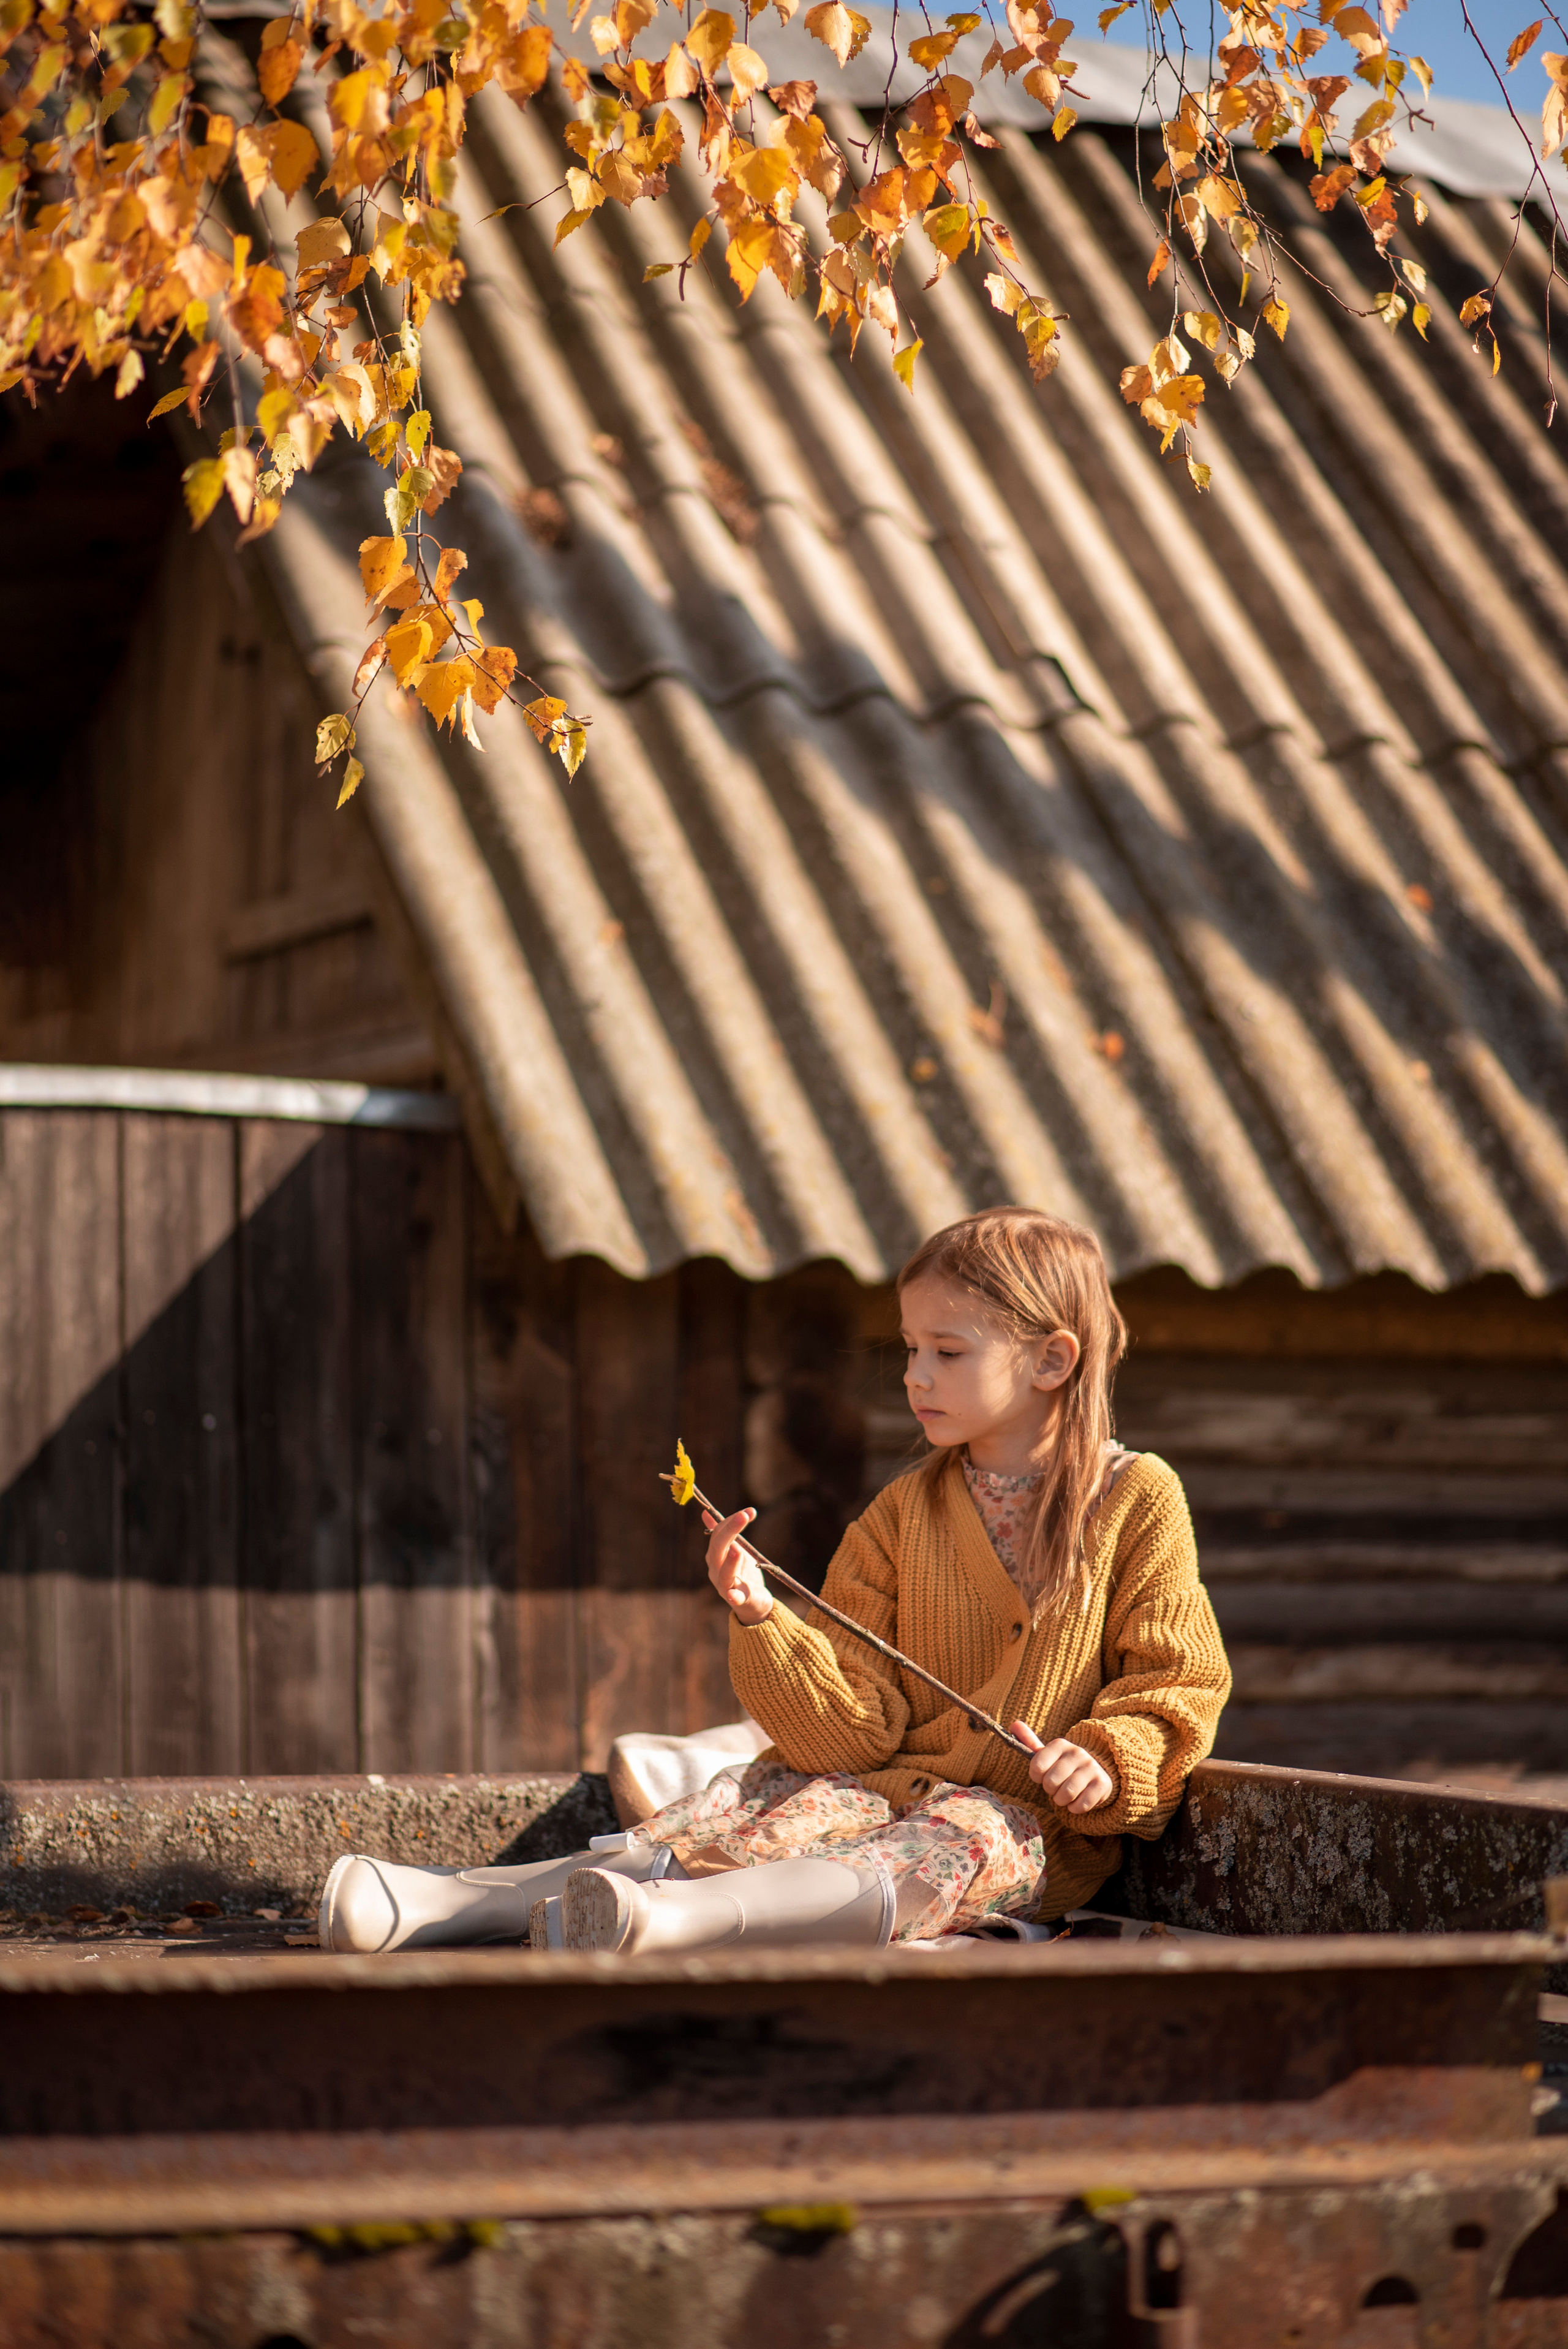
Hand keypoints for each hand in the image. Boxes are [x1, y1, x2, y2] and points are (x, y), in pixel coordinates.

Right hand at [703, 1507, 773, 1626]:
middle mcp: (715, 1570)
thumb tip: (705, 1512)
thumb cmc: (742, 1572)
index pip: (718, 1534)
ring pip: (724, 1574)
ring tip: (737, 1550)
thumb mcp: (734, 1549)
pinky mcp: (739, 1600)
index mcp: (715, 1556)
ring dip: (730, 1561)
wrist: (753, 1601)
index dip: (731, 1521)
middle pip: (718, 1549)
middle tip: (743, 1516)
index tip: (749, 1512)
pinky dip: (733, 1596)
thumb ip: (722, 1532)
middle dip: (730, 1531)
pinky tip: (733, 1594)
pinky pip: (734, 1598)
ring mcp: (725, 1586)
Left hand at [1011, 1722, 1115, 1814]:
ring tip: (1065, 1794)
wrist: (1095, 1773)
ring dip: (1061, 1800)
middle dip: (1050, 1789)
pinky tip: (1077, 1800)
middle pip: (1050, 1782)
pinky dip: (1075, 1808)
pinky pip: (1081, 1805)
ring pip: (1066, 1794)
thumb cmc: (1063, 1766)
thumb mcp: (1048, 1754)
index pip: (1036, 1766)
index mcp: (1060, 1744)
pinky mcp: (1102, 1784)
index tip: (1042, 1775)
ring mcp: (1091, 1768)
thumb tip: (1013, 1724)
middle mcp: (1077, 1753)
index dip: (1036, 1776)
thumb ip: (1030, 1742)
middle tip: (1056, 1785)